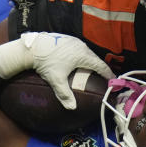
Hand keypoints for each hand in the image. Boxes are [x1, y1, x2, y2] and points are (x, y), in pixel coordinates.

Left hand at [0, 32, 114, 108]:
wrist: (32, 48)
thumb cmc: (46, 63)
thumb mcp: (56, 80)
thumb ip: (65, 94)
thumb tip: (72, 108)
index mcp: (82, 55)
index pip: (100, 65)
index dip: (108, 73)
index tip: (112, 80)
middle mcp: (81, 46)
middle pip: (95, 58)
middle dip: (100, 68)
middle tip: (104, 77)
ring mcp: (74, 41)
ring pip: (87, 52)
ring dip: (91, 61)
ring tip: (92, 70)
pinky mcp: (67, 38)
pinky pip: (79, 48)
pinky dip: (82, 56)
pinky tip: (78, 61)